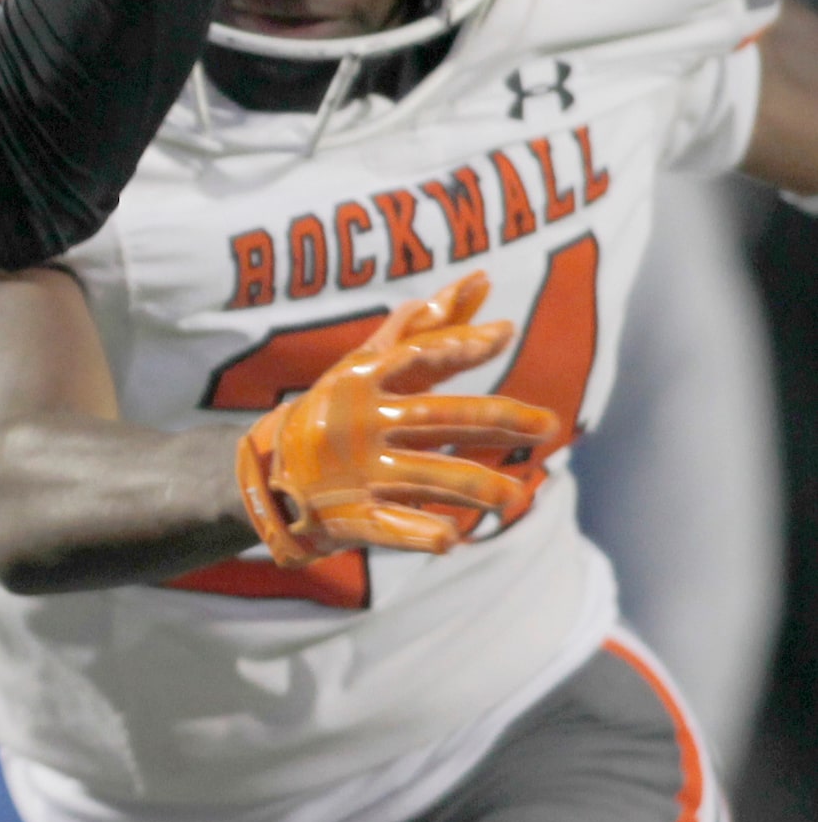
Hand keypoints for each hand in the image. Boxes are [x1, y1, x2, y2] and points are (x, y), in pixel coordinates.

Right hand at [235, 272, 560, 564]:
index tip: (501, 335)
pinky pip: (388, 527)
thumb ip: (424, 328)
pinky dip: (417, 533)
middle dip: (496, 420)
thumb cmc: (337, 410)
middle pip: (436, 417)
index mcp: (361, 382)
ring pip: (425, 477)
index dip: (453, 346)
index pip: (414, 357)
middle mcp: (360, 423)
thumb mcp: (368, 366)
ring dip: (475, 486)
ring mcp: (356, 472)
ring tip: (515, 497)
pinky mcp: (351, 516)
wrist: (270, 474)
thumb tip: (479, 283)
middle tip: (550, 424)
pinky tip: (450, 538)